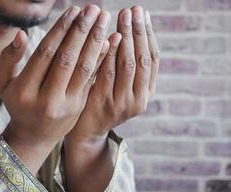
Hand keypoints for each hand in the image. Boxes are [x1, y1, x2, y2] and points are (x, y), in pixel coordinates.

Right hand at [0, 5, 110, 172]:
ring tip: (103, 19)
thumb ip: (9, 59)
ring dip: (95, 42)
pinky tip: (109, 42)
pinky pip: (92, 79)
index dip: (61, 30)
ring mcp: (66, 105)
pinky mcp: (79, 106)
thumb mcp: (4, 84)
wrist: (35, 135)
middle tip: (93, 9)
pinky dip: (101, 59)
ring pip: (83, 68)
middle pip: (67, 59)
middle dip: (82, 31)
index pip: (45, 54)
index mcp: (24, 91)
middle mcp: (47, 99)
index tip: (74, 11)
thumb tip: (21, 34)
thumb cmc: (18, 104)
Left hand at [67, 6, 159, 142]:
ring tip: (124, 15)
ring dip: (127, 37)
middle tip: (134, 9)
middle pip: (142, 59)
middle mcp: (139, 99)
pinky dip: (110, 53)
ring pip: (128, 64)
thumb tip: (127, 33)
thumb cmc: (102, 102)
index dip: (149, 35)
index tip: (144, 14)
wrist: (86, 131)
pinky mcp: (103, 103)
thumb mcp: (120, 87)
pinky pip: (108, 73)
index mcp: (146, 93)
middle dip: (139, 31)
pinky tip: (109, 36)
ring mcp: (122, 103)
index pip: (153, 59)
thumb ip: (126, 67)